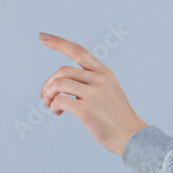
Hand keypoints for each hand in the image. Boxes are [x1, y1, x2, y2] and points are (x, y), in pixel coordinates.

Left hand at [37, 32, 148, 155]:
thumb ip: (90, 82)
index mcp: (105, 73)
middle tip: (45, 96)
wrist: (130, 135)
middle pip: (63, 70)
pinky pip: (59, 101)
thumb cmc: (115, 116)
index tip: (42, 36)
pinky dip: (53, 106)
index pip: (79, 52)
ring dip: (48, 94)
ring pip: (59, 84)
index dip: (59, 43)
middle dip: (48, 83)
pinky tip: (58, 113)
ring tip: (50, 105)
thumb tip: (59, 83)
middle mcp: (100, 79)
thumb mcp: (108, 92)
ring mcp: (94, 94)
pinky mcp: (86, 109)